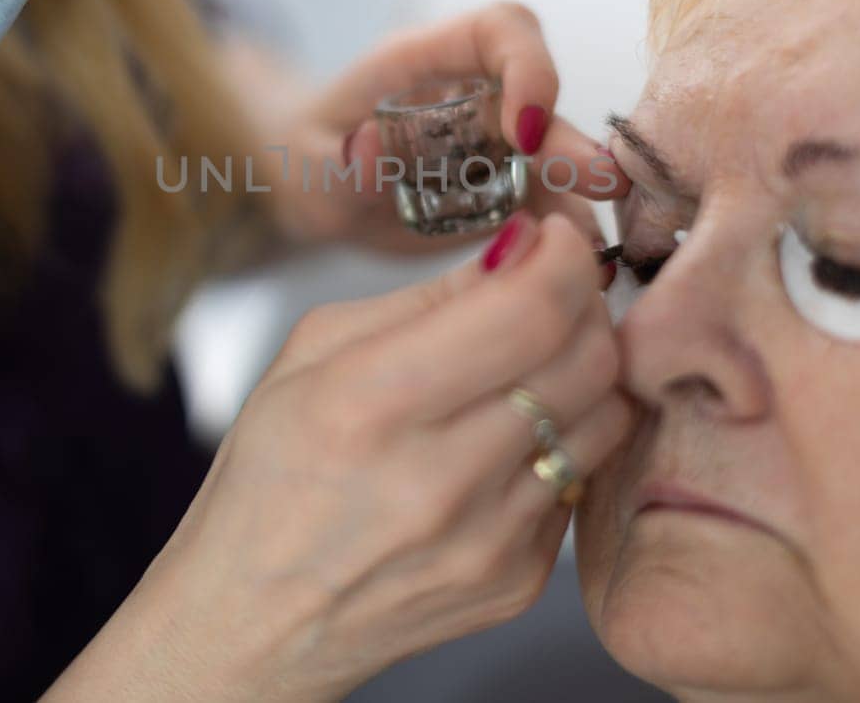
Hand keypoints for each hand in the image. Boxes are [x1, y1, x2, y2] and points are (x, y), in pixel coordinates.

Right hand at [57, 213, 632, 701]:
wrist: (254, 622)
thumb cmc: (269, 480)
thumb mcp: (311, 355)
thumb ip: (424, 298)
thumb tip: (518, 248)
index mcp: (372, 403)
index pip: (530, 311)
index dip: (565, 257)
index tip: (557, 238)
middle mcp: (440, 478)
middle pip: (587, 358)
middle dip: (583, 302)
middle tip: (550, 288)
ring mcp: (488, 539)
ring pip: (604, 417)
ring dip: (584, 369)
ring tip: (532, 360)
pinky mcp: (517, 580)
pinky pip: (581, 479)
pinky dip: (561, 440)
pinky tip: (507, 437)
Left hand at [260, 2, 628, 253]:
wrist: (312, 189)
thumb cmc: (305, 159)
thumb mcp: (308, 167)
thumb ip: (341, 163)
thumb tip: (370, 146)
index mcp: (425, 62)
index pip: (498, 29)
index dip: (527, 67)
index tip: (524, 131)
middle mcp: (474, 92)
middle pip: (542, 97)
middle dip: (572, 140)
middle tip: (603, 184)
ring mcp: (497, 140)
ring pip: (557, 155)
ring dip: (578, 197)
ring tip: (593, 250)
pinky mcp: (507, 188)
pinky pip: (548, 204)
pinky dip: (564, 235)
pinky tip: (578, 271)